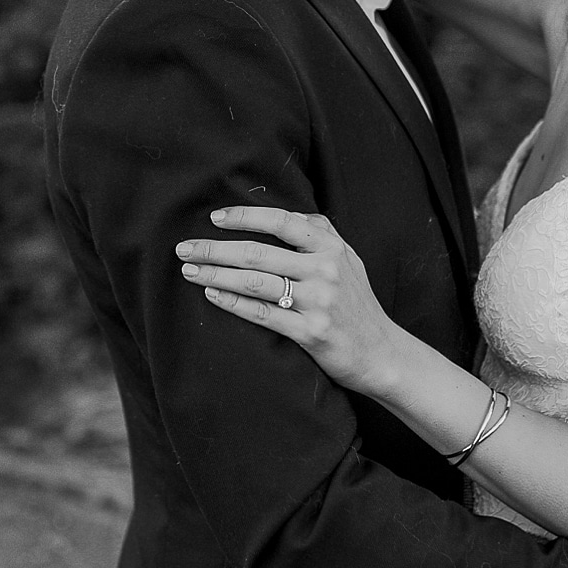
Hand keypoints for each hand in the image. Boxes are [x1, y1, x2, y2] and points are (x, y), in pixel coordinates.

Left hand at [177, 206, 406, 398]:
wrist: (382, 353)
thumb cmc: (356, 303)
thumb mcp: (348, 259)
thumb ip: (320, 233)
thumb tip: (283, 214)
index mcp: (331, 247)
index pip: (281, 221)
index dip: (244, 216)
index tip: (214, 219)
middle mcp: (325, 270)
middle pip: (258, 253)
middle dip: (215, 248)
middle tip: (184, 248)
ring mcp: (318, 302)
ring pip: (255, 282)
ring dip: (216, 274)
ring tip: (190, 270)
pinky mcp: (311, 333)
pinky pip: (262, 314)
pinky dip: (233, 302)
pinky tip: (212, 294)